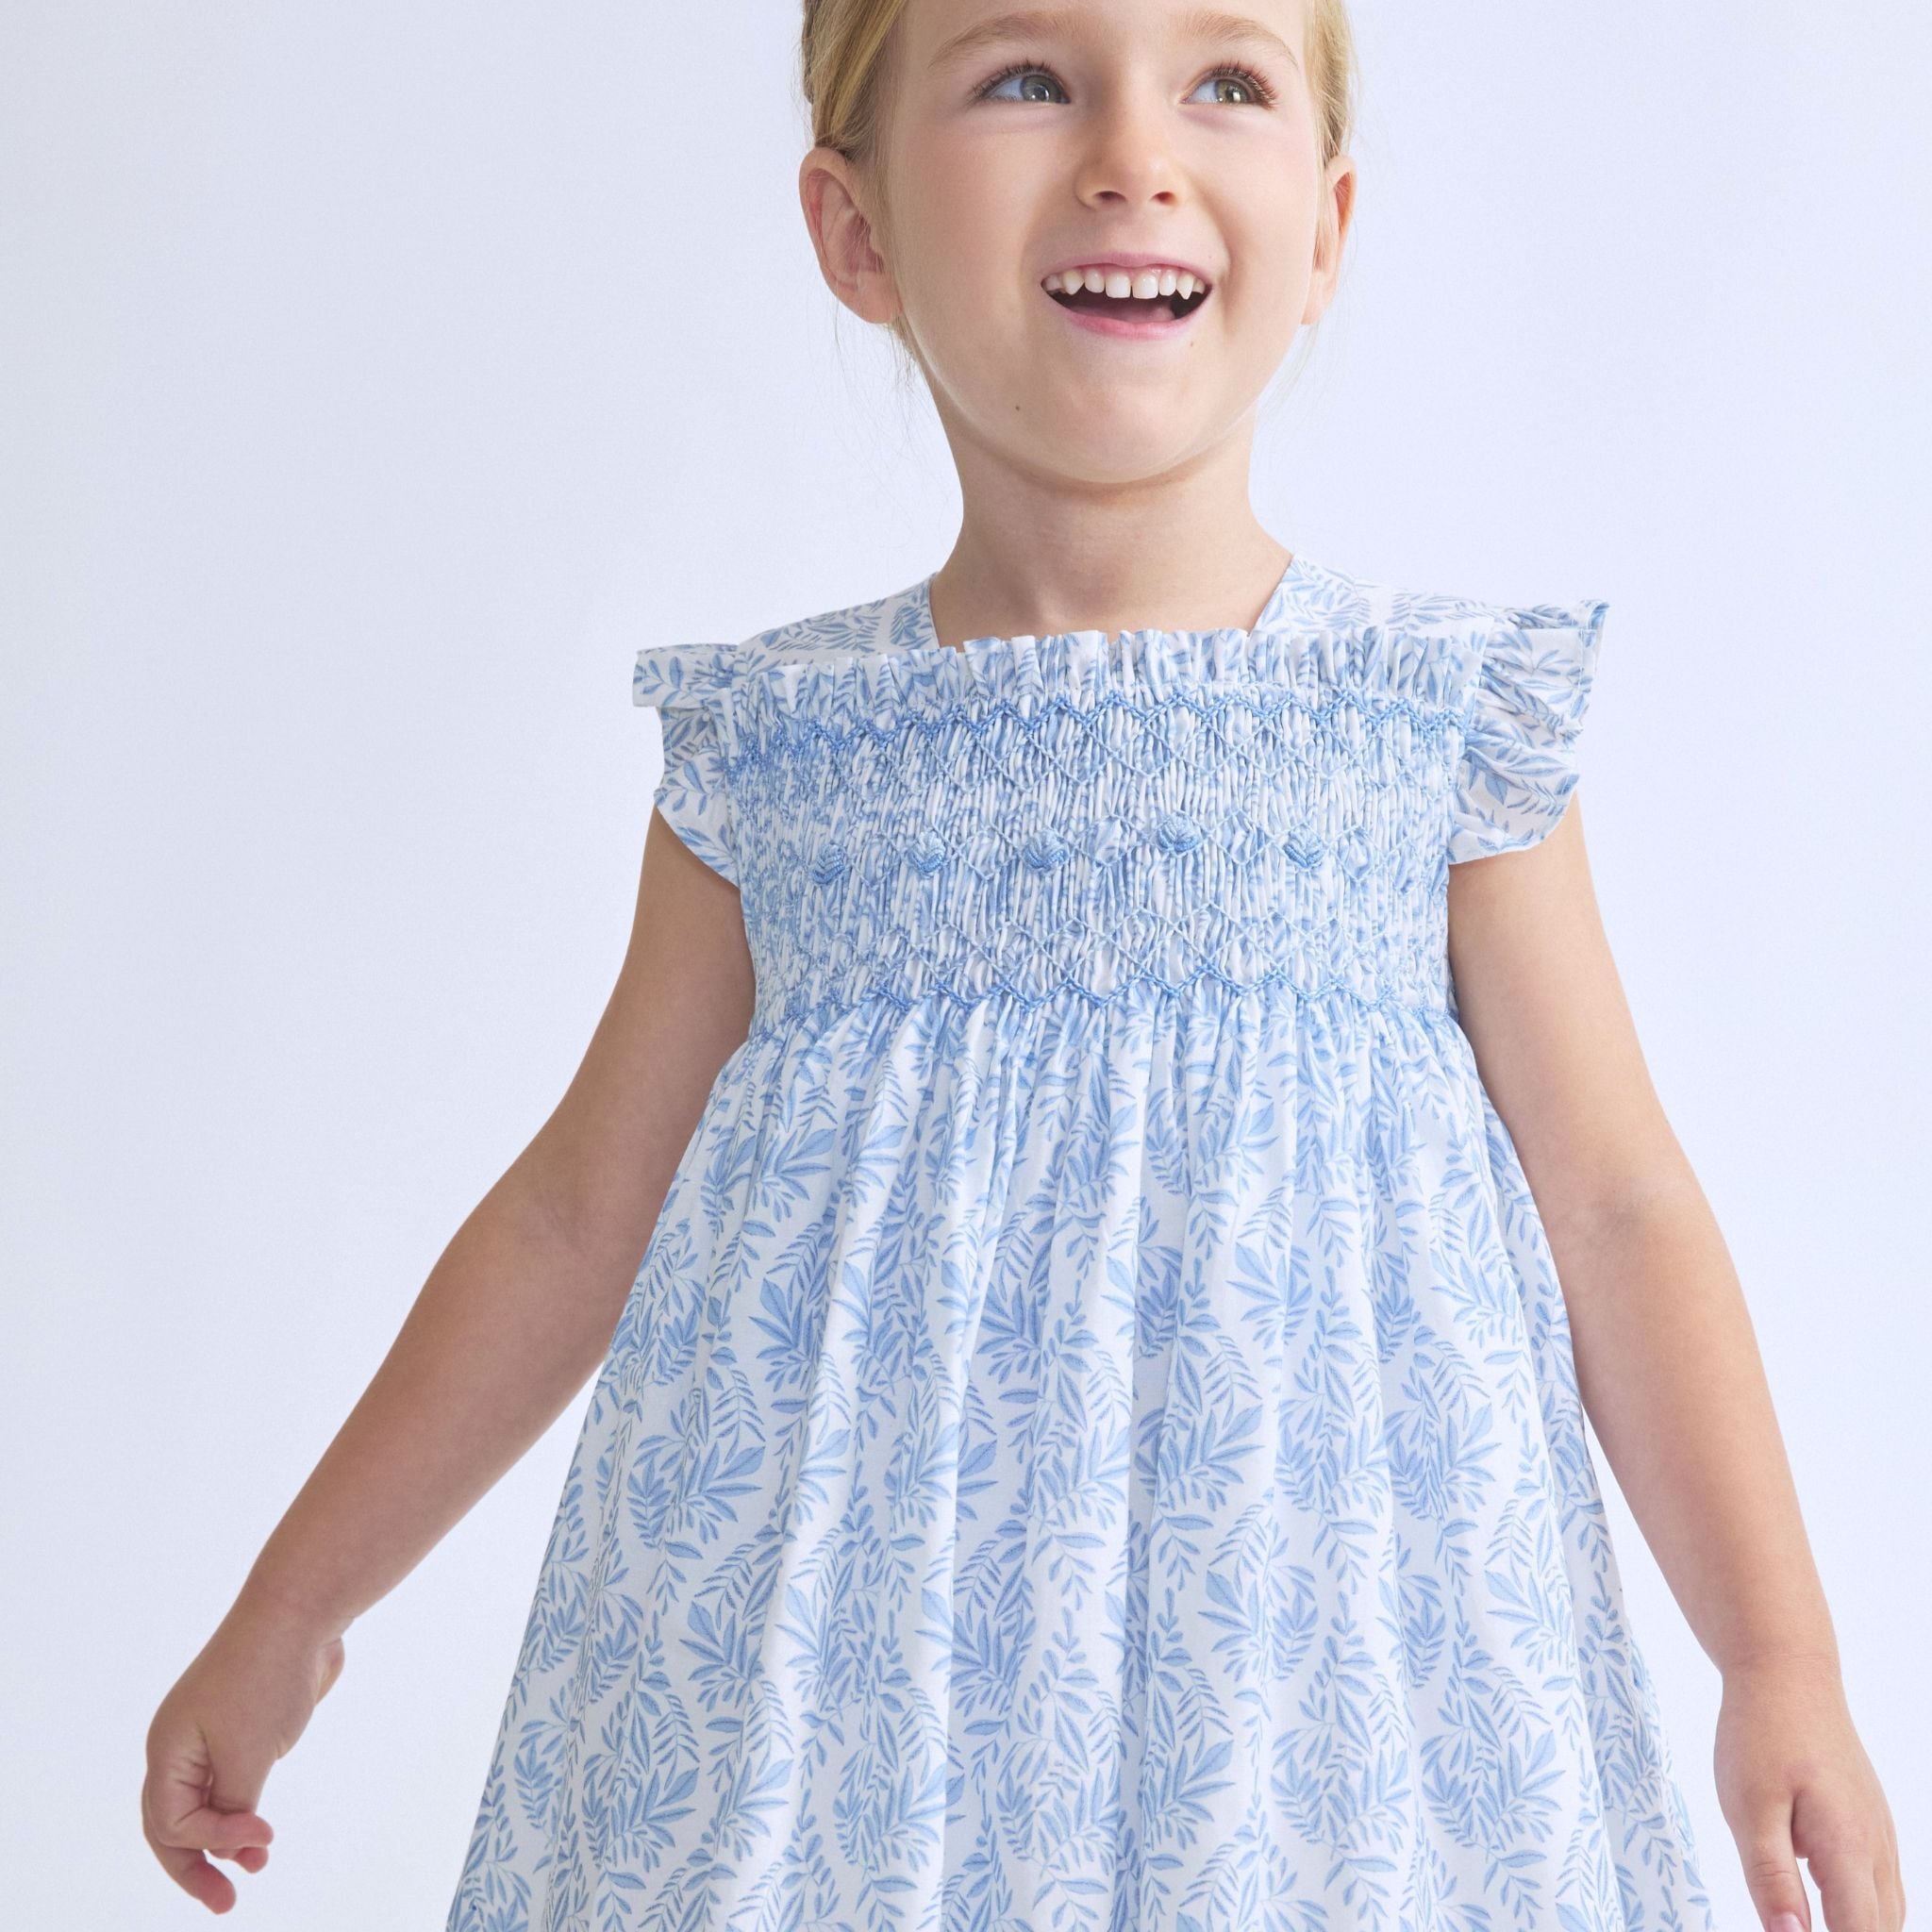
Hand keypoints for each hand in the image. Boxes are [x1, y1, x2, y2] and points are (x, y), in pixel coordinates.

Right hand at [142, 1593, 347, 1911]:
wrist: (301, 1613)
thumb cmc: (266, 1677)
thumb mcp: (247, 1754)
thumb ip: (235, 1805)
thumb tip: (236, 1840)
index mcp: (168, 1751)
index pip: (171, 1824)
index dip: (213, 1842)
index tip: (262, 1838)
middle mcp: (180, 1746)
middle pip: (172, 1824)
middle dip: (197, 1866)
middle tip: (225, 1902)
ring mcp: (211, 1736)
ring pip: (205, 1805)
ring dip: (226, 1840)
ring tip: (258, 1865)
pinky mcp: (244, 1727)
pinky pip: (232, 1781)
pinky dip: (243, 1811)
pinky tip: (263, 1830)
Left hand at [1714, 1653, 1904, 1931]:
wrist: (1788, 1673)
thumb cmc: (1761, 1734)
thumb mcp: (1748, 1807)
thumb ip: (1771, 1878)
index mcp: (1848, 1850)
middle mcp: (1877, 1848)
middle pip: (1881, 1930)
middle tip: (1795, 1929)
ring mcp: (1880, 1832)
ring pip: (1888, 1911)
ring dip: (1859, 1928)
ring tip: (1812, 1920)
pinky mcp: (1871, 1819)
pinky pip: (1881, 1883)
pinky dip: (1863, 1908)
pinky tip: (1829, 1905)